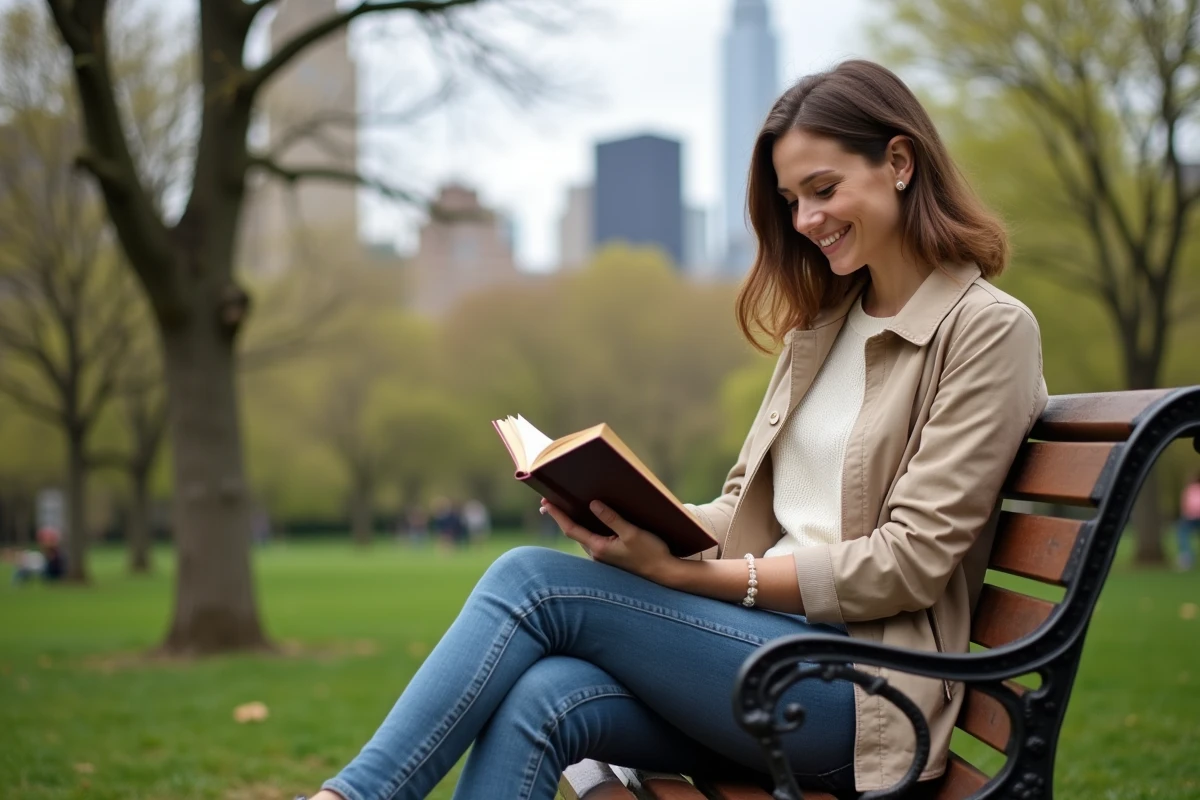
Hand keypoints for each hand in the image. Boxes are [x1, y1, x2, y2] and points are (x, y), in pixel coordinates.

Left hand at [541, 498, 677, 582]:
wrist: (664, 573)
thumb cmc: (651, 553)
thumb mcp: (632, 533)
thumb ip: (612, 518)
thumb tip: (593, 504)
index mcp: (599, 548)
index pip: (571, 529)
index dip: (557, 514)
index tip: (545, 503)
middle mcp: (597, 554)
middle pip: (574, 532)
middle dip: (561, 517)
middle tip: (549, 502)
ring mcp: (603, 557)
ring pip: (583, 536)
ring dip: (573, 522)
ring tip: (565, 507)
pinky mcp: (611, 557)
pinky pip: (593, 539)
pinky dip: (586, 528)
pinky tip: (589, 520)